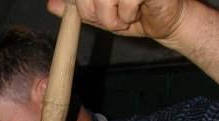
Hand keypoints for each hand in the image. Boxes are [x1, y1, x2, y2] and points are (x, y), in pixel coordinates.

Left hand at [47, 0, 185, 40]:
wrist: (166, 21)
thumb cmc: (135, 14)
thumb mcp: (100, 14)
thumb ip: (78, 9)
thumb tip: (53, 5)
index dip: (82, 6)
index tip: (93, 14)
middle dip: (96, 14)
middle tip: (113, 19)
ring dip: (112, 18)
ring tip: (125, 17)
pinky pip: (125, 1)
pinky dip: (127, 14)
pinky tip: (138, 10)